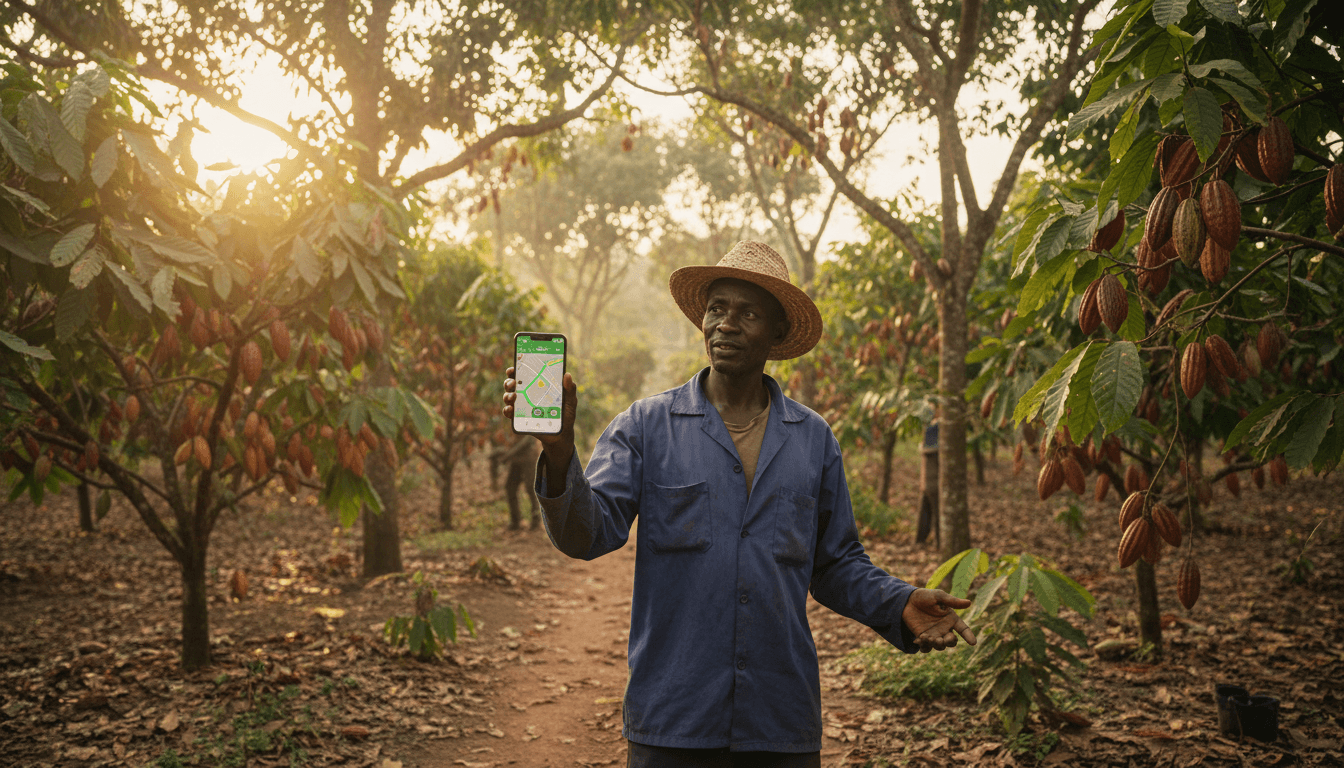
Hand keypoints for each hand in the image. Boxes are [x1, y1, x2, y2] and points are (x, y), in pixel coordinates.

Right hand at [503, 367, 577, 490]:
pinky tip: (511, 410)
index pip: (524, 374)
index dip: (516, 369)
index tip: (513, 368)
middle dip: (509, 382)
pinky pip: (509, 413)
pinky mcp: (520, 419)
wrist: (561, 434)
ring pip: (508, 397)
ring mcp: (522, 406)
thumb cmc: (566, 414)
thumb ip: (570, 389)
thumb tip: (567, 375)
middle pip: (512, 384)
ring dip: (507, 395)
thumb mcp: (570, 401)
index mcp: (537, 386)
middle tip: (513, 383)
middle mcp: (526, 394)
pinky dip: (507, 411)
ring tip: (513, 397)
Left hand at [901, 588, 976, 652]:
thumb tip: (969, 602)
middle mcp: (944, 629)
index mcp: (951, 619)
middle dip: (949, 642)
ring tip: (928, 637)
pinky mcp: (923, 638)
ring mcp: (934, 634)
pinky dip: (924, 647)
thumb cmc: (924, 596)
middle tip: (941, 639)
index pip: (963, 629)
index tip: (973, 643)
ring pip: (940, 647)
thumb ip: (952, 601)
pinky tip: (918, 639)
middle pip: (952, 642)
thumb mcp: (938, 596)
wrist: (906, 600)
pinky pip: (926, 648)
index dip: (969, 636)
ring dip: (936, 645)